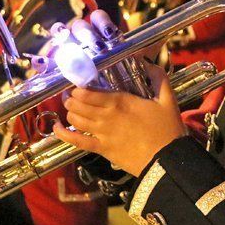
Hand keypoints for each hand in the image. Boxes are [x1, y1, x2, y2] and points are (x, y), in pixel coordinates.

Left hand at [52, 62, 185, 176]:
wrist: (166, 160)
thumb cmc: (167, 129)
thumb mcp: (168, 100)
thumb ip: (159, 78)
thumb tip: (149, 64)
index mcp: (119, 101)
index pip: (88, 92)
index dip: (78, 87)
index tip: (79, 83)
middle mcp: (106, 116)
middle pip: (78, 104)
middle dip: (71, 98)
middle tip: (73, 94)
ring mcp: (102, 134)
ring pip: (76, 120)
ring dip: (70, 112)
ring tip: (70, 106)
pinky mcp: (102, 149)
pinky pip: (77, 142)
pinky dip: (64, 135)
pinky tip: (56, 129)